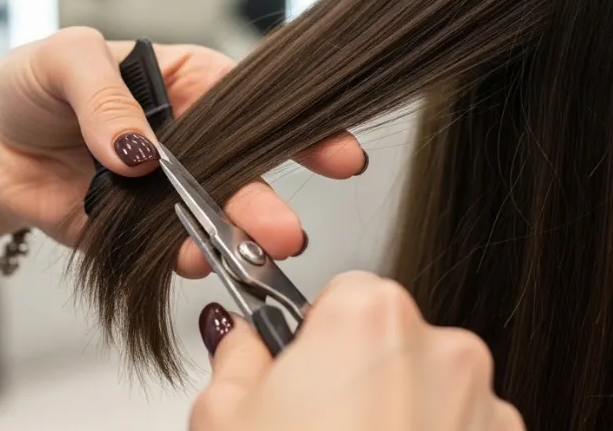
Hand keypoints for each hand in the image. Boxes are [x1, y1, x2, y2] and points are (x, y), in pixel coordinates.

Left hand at [0, 27, 367, 277]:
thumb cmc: (34, 84)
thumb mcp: (66, 61)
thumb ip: (105, 99)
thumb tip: (139, 152)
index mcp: (188, 86)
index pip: (256, 103)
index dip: (301, 127)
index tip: (340, 154)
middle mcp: (187, 141)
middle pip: (240, 171)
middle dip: (265, 201)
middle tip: (286, 232)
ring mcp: (163, 190)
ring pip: (208, 216)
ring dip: (231, 238)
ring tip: (250, 255)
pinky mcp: (134, 232)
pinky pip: (164, 249)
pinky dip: (180, 258)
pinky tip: (193, 261)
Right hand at [190, 272, 524, 430]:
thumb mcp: (224, 413)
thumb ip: (238, 354)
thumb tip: (245, 340)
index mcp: (370, 317)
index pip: (342, 291)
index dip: (313, 335)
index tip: (300, 367)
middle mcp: (443, 352)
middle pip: (390, 341)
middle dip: (355, 374)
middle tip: (315, 426)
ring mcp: (485, 411)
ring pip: (429, 390)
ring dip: (398, 415)